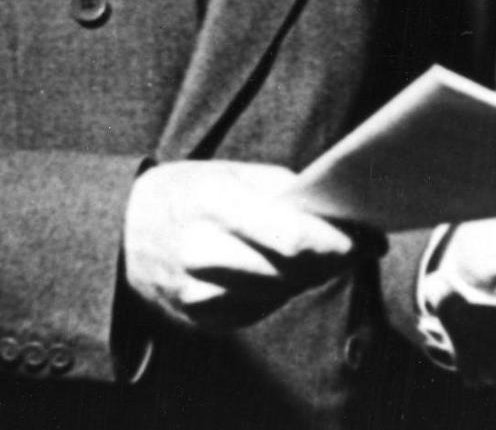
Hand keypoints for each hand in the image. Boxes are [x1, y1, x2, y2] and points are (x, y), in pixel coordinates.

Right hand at [124, 161, 361, 331]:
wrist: (124, 229)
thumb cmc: (194, 193)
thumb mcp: (237, 175)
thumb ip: (292, 196)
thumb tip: (350, 219)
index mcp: (216, 205)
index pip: (293, 239)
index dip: (340, 244)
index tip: (371, 240)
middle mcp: (201, 254)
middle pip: (290, 273)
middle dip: (330, 262)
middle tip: (353, 246)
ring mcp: (195, 293)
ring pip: (277, 296)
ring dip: (304, 278)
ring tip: (310, 255)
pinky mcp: (197, 320)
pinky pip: (256, 312)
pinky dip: (275, 294)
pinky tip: (273, 273)